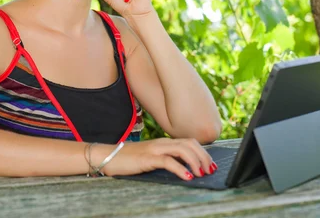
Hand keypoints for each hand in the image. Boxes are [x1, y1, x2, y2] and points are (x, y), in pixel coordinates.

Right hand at [93, 138, 217, 180]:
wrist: (108, 157)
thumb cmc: (129, 160)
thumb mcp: (151, 158)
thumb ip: (166, 160)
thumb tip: (185, 170)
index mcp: (164, 142)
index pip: (190, 142)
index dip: (203, 152)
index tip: (211, 164)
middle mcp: (162, 143)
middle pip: (190, 144)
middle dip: (204, 157)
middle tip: (210, 170)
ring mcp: (155, 149)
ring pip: (183, 150)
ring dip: (196, 162)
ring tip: (201, 173)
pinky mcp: (148, 158)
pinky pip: (169, 161)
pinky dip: (181, 169)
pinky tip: (188, 177)